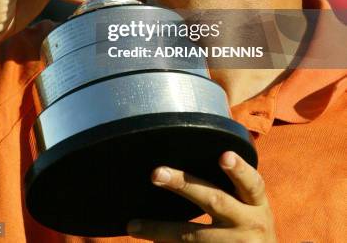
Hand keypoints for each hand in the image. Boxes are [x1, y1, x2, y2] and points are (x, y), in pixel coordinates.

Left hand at [127, 151, 276, 241]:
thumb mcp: (252, 208)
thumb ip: (232, 189)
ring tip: (133, 225)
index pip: (252, 183)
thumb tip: (190, 163)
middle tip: (156, 173)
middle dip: (183, 185)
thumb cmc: (250, 228)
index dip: (239, 169)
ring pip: (192, 236)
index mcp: (257, 204)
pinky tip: (149, 240)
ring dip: (160, 230)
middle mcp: (250, 223)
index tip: (224, 156)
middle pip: (214, 201)